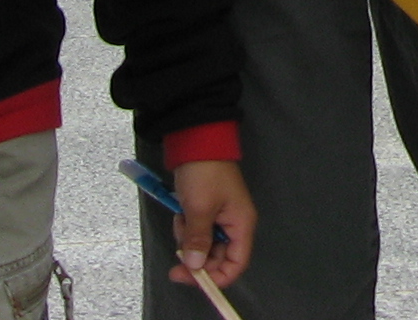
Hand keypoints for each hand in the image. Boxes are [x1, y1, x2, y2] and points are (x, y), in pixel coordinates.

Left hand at [167, 159, 253, 288]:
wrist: (198, 141)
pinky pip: (197, 230)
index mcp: (241, 224)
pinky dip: (186, 227)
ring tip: (181, 220)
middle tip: (176, 256)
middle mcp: (234, 224)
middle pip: (218, 257)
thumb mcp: (199, 209)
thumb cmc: (205, 173)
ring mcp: (220, 217)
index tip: (191, 276)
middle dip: (196, 257)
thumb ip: (198, 240)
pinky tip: (181, 213)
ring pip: (204, 245)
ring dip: (189, 239)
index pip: (236, 264)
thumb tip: (195, 266)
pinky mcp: (208, 210)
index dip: (216, 277)